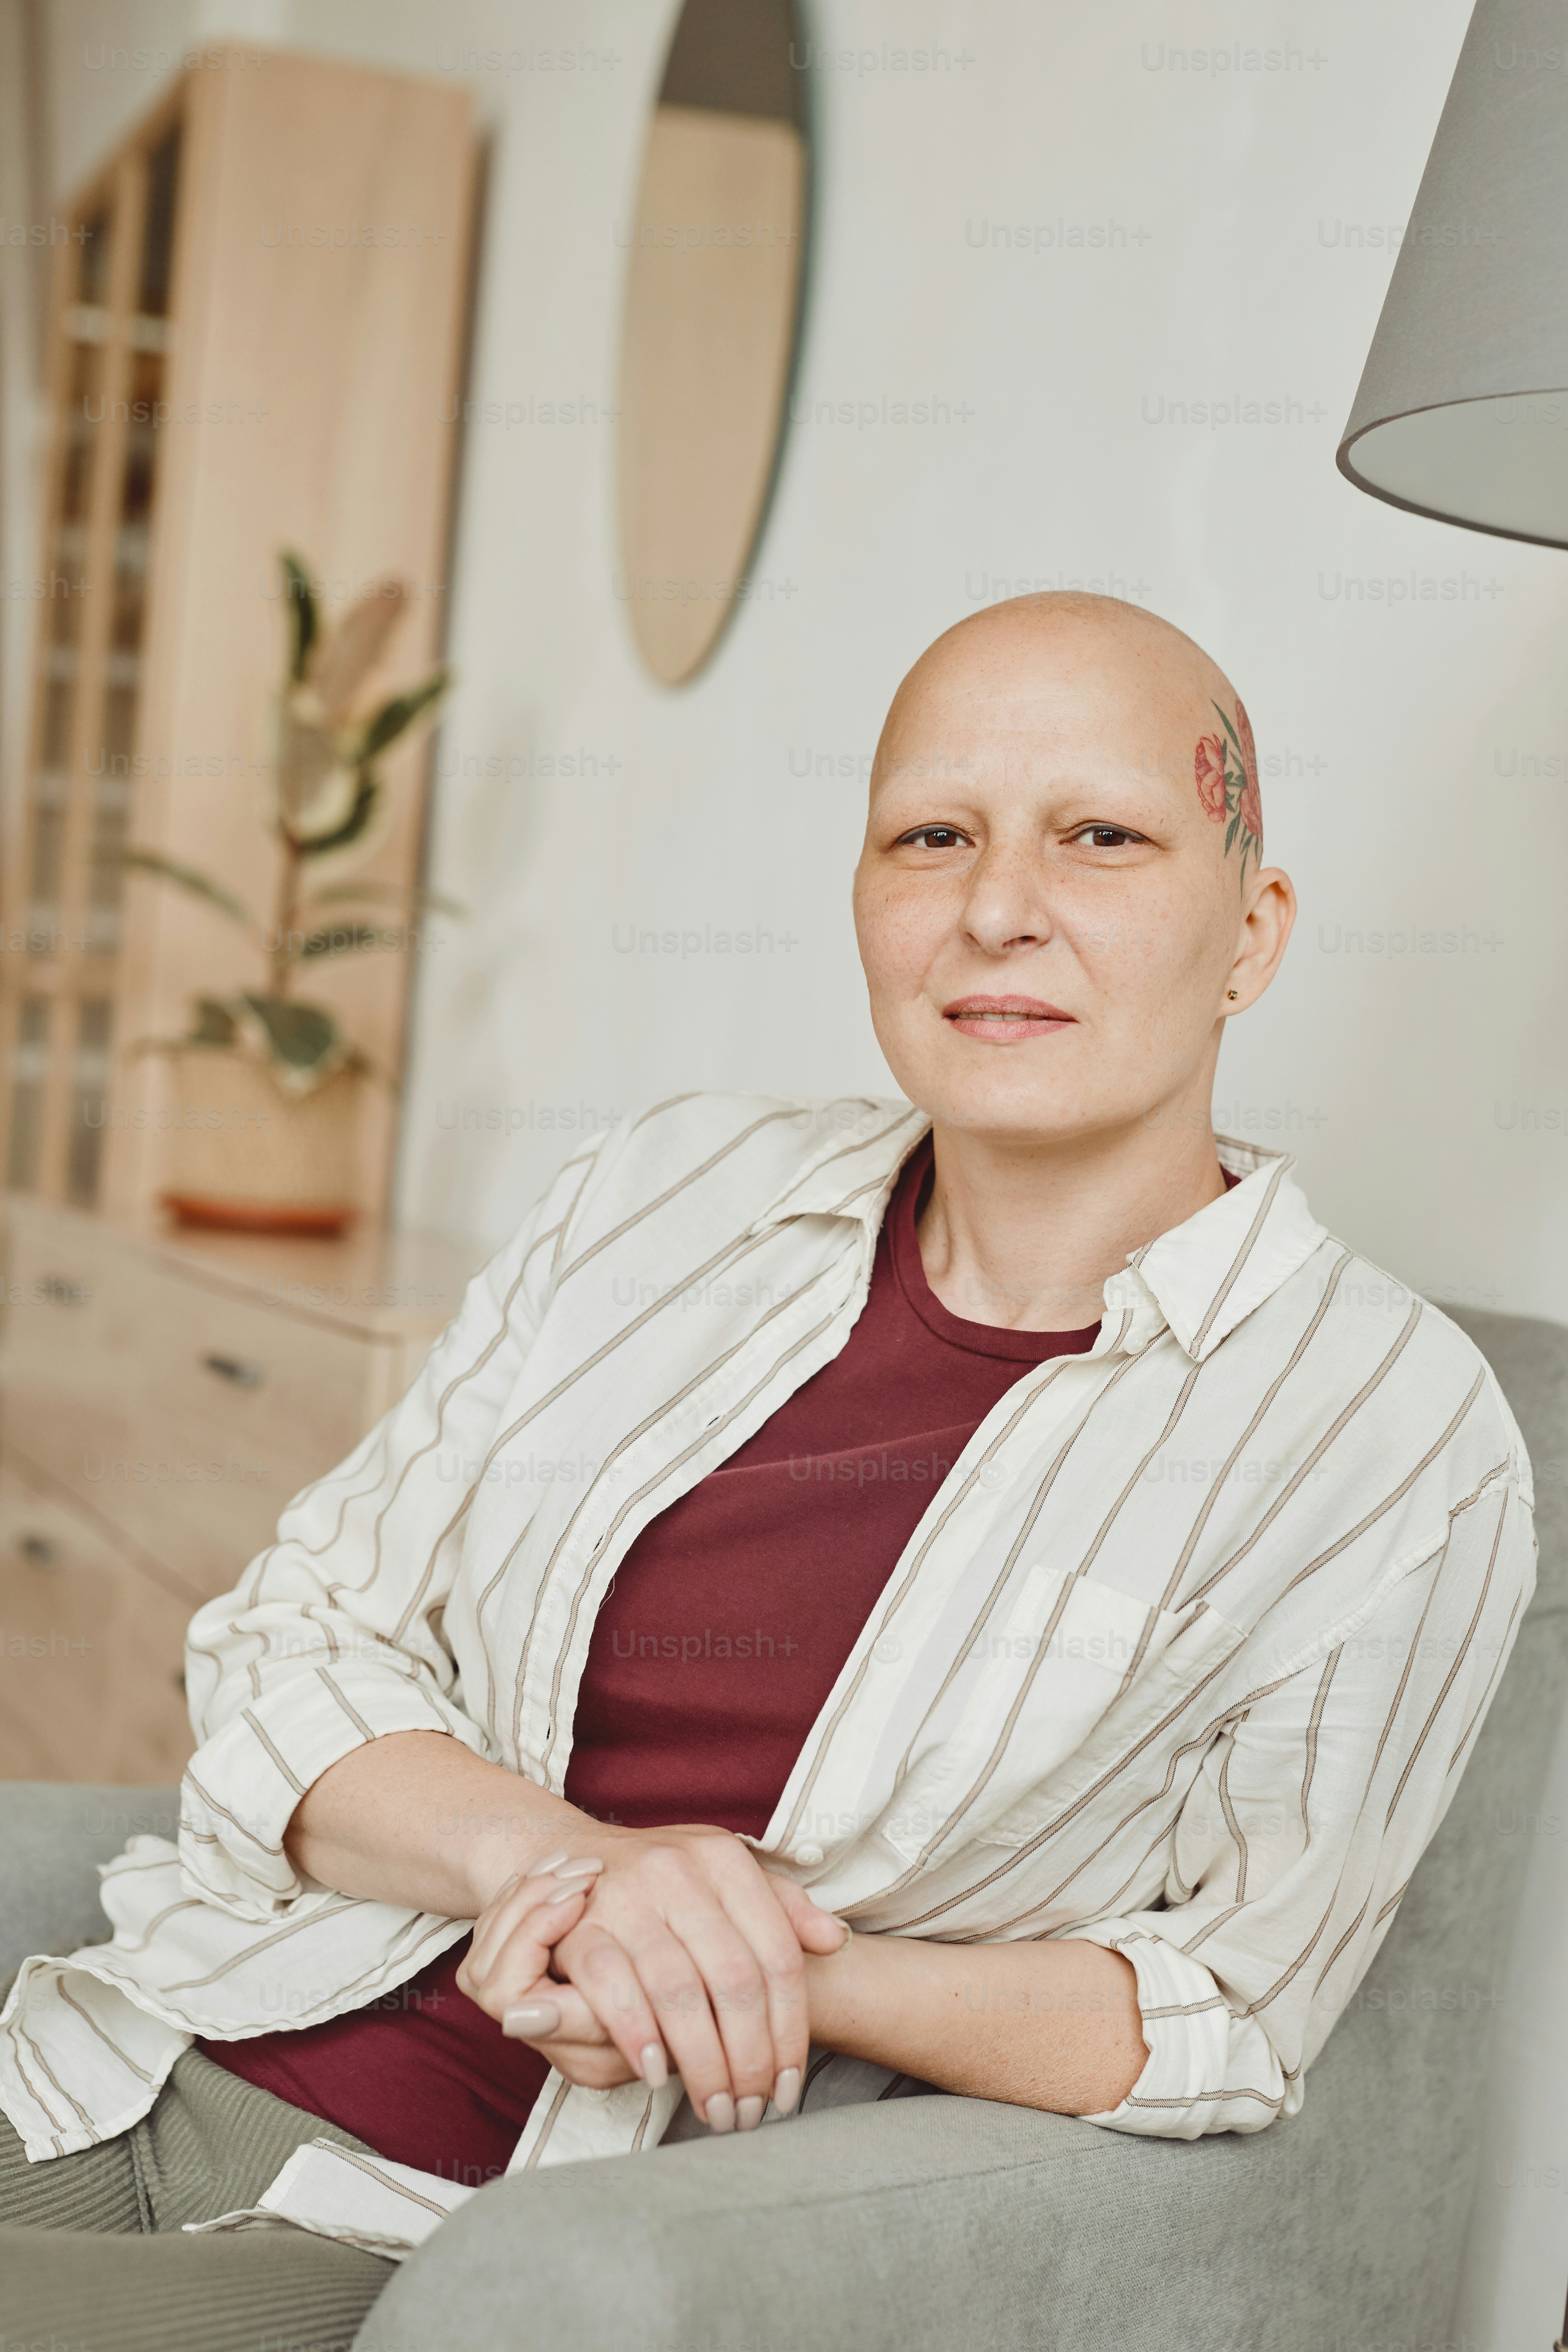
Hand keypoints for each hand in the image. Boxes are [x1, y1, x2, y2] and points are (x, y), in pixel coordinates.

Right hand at [455, 1825, 848, 2130]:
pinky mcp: (580, 1924)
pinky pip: (613, 1988)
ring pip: (680, 1992)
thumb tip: (836, 1938)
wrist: (570, 1858)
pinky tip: (657, 2075)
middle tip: (753, 2110)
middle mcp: (678, 1870)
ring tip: (716, 2108)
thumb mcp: (724, 1878)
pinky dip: (638, 2038)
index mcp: (724, 1859)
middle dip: (749, 2059)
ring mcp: (627, 1895)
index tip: (791, 2084)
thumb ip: (781, 1907)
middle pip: (735, 1980)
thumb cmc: (661, 1883)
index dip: (791, 2030)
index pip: (777, 1956)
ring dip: (701, 2063)